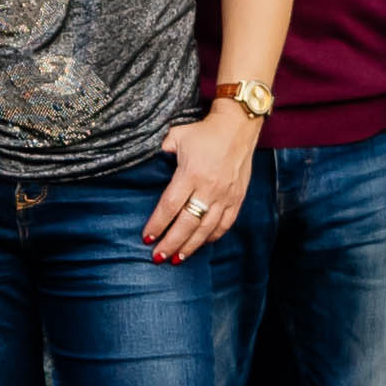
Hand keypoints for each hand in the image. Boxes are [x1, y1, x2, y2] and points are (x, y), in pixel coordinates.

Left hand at [141, 106, 260, 262]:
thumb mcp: (176, 136)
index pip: (170, 205)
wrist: (238, 126)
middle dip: (171, 243)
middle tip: (157, 257)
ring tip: (177, 259)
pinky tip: (201, 244)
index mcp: (191, 173)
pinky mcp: (238, 197)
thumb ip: (161, 151)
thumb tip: (148, 165)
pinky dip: (213, 236)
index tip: (147, 237)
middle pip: (187, 223)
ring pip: (206, 228)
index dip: (157, 224)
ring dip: (190, 246)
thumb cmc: (204, 132)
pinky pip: (226, 223)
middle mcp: (209, 188)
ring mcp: (225, 195)